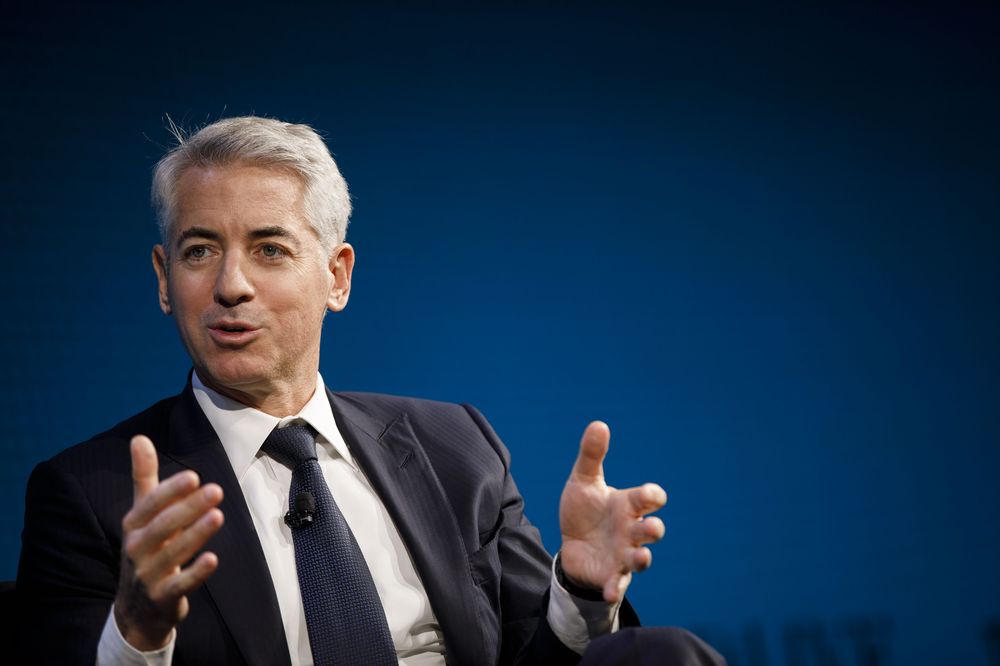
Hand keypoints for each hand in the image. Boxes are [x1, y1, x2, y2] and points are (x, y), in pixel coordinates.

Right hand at [114, 435, 224, 650]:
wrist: (135, 609)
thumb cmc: (145, 549)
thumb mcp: (140, 515)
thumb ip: (143, 477)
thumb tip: (139, 438)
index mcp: (133, 526)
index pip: (149, 505)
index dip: (170, 491)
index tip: (193, 476)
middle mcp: (136, 549)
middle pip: (162, 527)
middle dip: (188, 508)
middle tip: (216, 490)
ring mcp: (147, 575)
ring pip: (172, 554)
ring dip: (195, 535)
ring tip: (218, 516)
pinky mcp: (162, 597)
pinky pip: (179, 585)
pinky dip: (195, 573)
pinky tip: (213, 559)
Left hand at [559, 421, 666, 603]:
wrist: (572, 542)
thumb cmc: (585, 509)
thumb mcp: (583, 480)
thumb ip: (592, 456)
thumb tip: (599, 423)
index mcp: (628, 505)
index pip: (649, 498)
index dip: (652, 496)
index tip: (650, 495)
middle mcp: (631, 530)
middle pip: (650, 530)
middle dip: (653, 529)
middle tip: (651, 527)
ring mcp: (623, 554)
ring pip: (640, 558)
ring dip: (643, 557)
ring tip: (641, 557)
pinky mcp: (610, 575)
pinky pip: (617, 584)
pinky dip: (614, 589)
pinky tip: (609, 592)